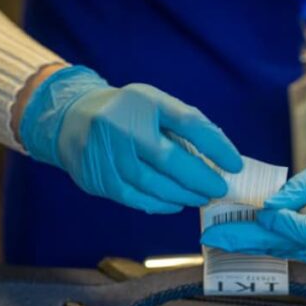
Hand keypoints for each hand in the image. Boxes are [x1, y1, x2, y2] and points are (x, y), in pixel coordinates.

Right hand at [18, 65, 241, 212]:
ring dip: (182, 195)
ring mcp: (104, 153)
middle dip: (199, 179)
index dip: (215, 145)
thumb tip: (222, 158)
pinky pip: (133, 197)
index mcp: (143, 101)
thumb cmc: (128, 114)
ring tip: (200, 197)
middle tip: (218, 189)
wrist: (70, 118)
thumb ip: (186, 127)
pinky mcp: (96, 177)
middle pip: (168, 158)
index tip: (235, 164)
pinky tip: (175, 203)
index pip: (187, 122)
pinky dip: (159, 204)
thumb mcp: (156, 106)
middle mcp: (121, 125)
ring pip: (151, 183)